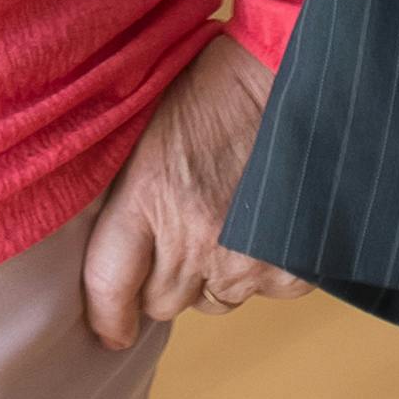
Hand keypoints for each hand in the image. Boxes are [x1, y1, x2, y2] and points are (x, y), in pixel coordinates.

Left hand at [78, 31, 307, 351]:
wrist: (292, 68)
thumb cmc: (214, 85)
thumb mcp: (148, 128)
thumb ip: (128, 192)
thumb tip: (114, 249)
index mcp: (146, 198)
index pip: (108, 285)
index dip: (105, 316)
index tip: (109, 330)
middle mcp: (194, 239)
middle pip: (162, 302)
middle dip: (164, 278)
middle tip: (179, 233)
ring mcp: (247, 259)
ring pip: (214, 301)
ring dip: (213, 274)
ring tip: (225, 217)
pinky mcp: (293, 267)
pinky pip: (266, 291)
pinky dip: (264, 267)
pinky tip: (265, 220)